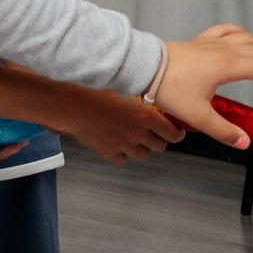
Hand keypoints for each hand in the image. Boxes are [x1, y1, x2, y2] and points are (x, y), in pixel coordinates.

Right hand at [49, 85, 185, 165]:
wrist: (75, 106)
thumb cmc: (98, 93)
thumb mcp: (126, 93)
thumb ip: (141, 106)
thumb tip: (151, 110)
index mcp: (146, 116)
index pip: (172, 133)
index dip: (176, 134)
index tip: (176, 133)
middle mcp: (138, 133)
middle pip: (160, 146)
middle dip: (158, 140)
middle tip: (153, 134)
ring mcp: (124, 146)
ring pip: (143, 156)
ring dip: (142, 149)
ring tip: (134, 139)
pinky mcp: (109, 153)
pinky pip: (122, 160)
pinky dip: (122, 154)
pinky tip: (117, 144)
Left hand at [151, 24, 252, 146]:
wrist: (146, 68)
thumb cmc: (169, 87)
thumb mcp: (198, 116)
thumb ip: (223, 130)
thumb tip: (243, 142)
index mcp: (229, 66)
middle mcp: (225, 50)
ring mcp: (213, 43)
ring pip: (249, 38)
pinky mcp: (201, 41)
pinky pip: (228, 30)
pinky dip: (242, 33)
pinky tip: (245, 37)